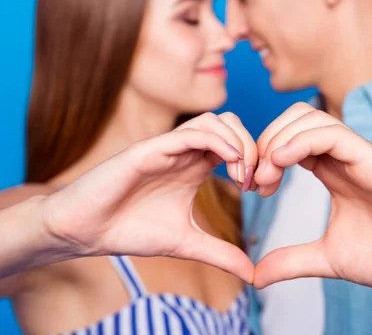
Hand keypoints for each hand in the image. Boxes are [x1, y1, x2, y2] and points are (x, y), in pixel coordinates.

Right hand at [40, 112, 256, 283]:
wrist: (87, 231)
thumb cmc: (131, 230)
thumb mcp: (187, 243)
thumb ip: (220, 253)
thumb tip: (253, 274)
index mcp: (195, 166)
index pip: (236, 143)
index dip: (256, 160)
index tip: (261, 190)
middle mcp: (185, 151)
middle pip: (231, 124)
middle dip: (252, 146)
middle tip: (254, 180)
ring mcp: (168, 147)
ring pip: (214, 121)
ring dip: (238, 143)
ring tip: (242, 175)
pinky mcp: (150, 149)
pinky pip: (190, 133)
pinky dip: (216, 141)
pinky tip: (229, 164)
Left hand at [252, 103, 371, 293]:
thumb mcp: (327, 258)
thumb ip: (292, 261)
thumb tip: (255, 276)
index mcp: (333, 171)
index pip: (290, 140)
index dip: (264, 155)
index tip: (254, 187)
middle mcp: (345, 157)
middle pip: (296, 119)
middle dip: (266, 141)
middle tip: (256, 179)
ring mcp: (361, 155)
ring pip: (312, 118)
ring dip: (279, 139)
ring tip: (267, 174)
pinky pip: (334, 134)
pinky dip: (301, 140)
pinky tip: (282, 161)